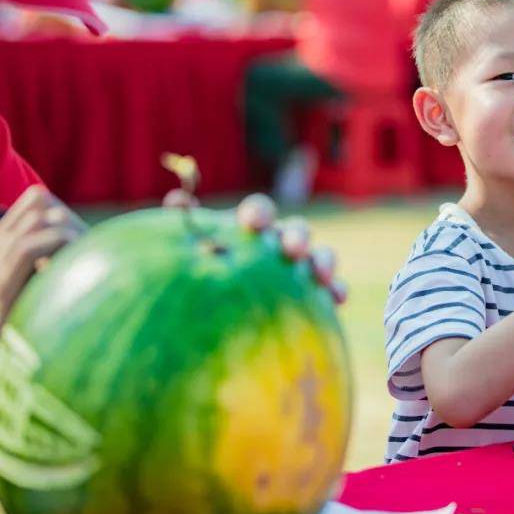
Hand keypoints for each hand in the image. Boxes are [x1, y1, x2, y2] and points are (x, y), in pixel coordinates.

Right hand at [0, 186, 85, 363]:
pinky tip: (72, 262)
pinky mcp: (0, 276)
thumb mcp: (40, 273)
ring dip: (70, 232)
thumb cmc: (25, 311)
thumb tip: (89, 238)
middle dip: (73, 220)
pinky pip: (30, 246)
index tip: (82, 234)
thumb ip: (54, 254)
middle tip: (90, 245)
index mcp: (5, 236)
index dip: (66, 209)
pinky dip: (57, 247)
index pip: (37, 198)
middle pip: (44, 205)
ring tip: (84, 254)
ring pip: (40, 220)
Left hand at [165, 190, 347, 304]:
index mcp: (252, 229)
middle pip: (297, 230)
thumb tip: (177, 200)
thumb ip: (190, 228)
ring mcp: (302, 267)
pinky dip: (336, 290)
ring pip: (319, 256)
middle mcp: (280, 243)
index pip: (260, 211)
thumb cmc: (206, 275)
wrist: (221, 312)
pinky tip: (336, 300)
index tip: (252, 222)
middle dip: (298, 236)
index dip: (259, 213)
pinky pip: (332, 289)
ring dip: (323, 261)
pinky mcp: (317, 294)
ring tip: (320, 274)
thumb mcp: (195, 251)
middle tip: (293, 248)